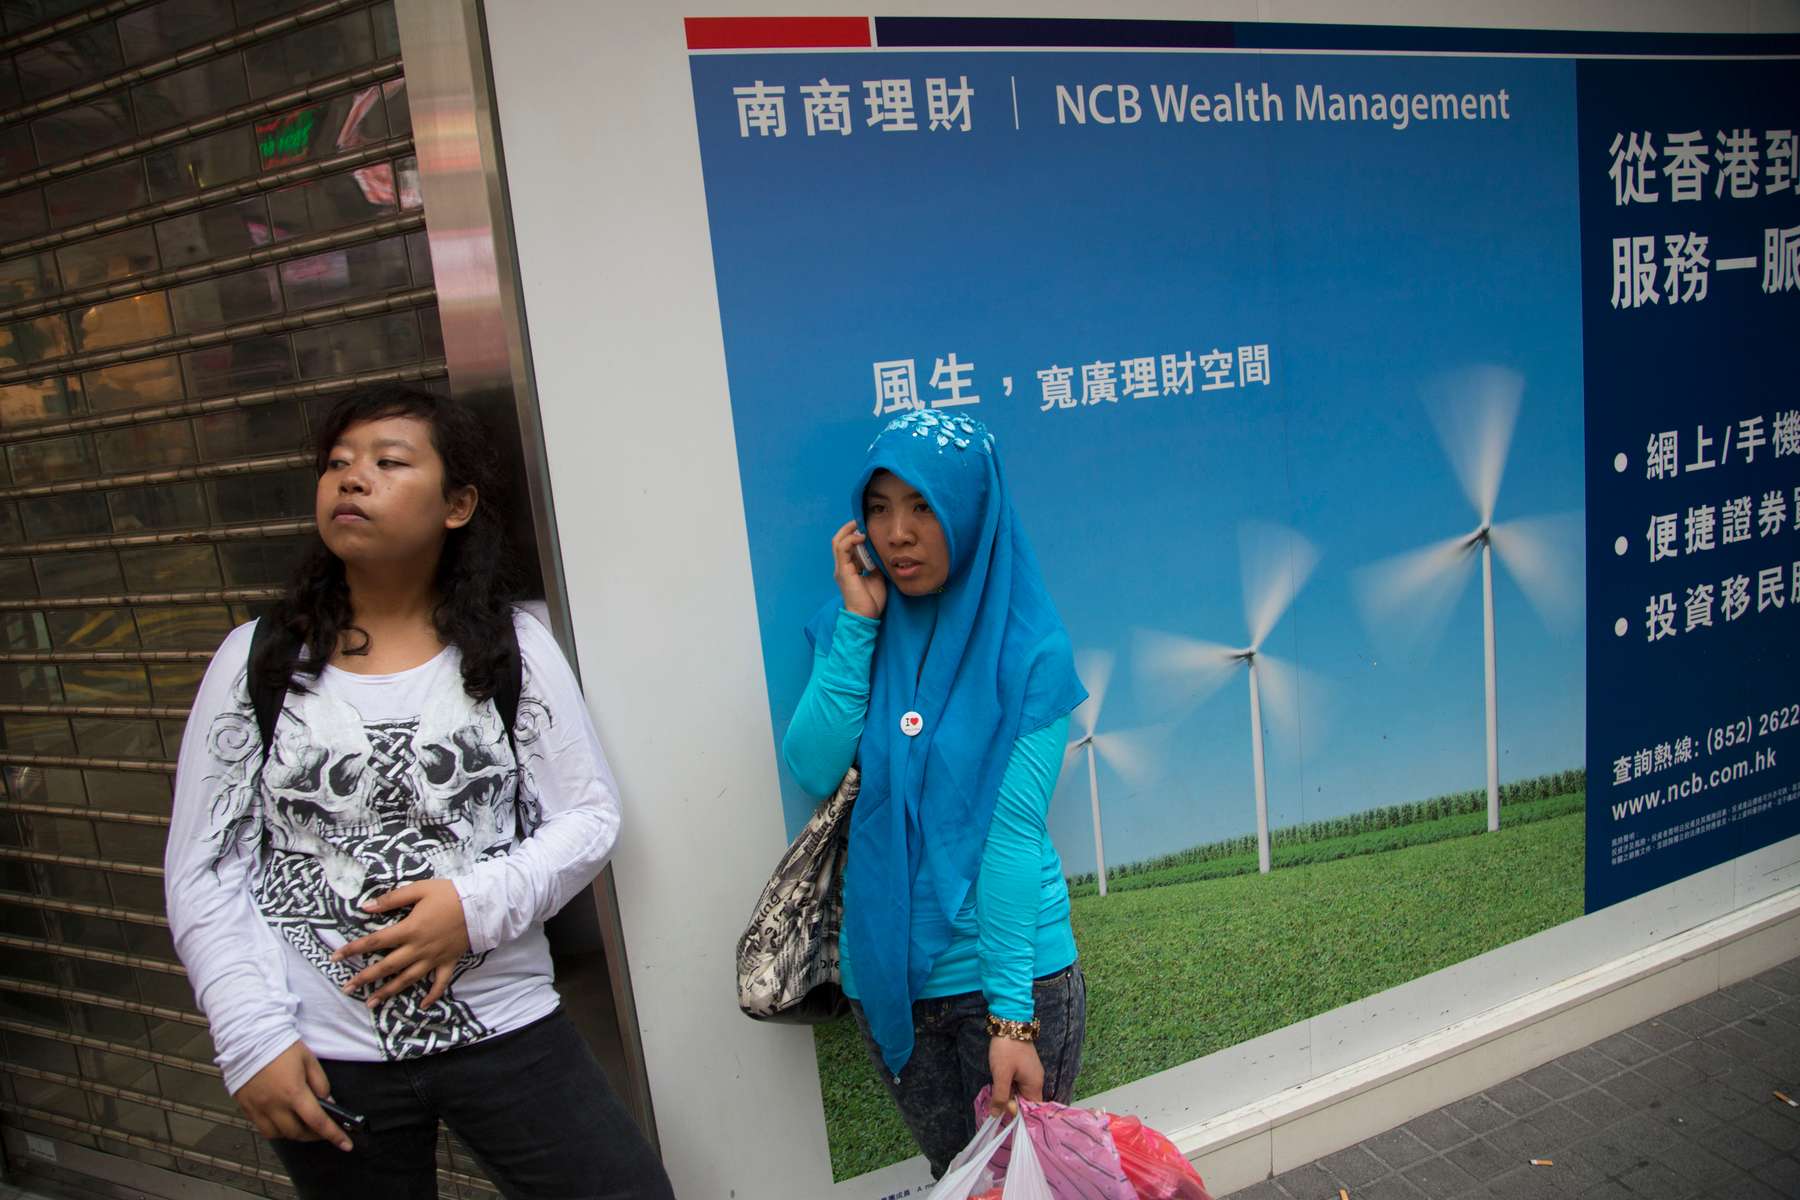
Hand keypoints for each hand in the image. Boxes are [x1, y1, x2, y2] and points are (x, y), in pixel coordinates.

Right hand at [233, 1040, 351, 1150]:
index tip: (345, 1144)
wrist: (249, 1037)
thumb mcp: (309, 1060)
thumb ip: (321, 1084)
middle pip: (297, 1133)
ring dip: (294, 1134)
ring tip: (303, 1124)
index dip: (334, 1135)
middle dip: (313, 1135)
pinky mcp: (246, 1108)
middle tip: (323, 1130)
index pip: (318, 1121)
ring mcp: (258, 1108)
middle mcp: (274, 1105)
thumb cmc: (281, 1046)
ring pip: (278, 1135)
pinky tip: (283, 1120)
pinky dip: (276, 1130)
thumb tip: (328, 1103)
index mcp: (293, 1092)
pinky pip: (263, 1129)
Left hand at [330, 879, 469, 1007]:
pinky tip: (422, 1005)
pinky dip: (431, 995)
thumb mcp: (419, 889)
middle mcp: (418, 948)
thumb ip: (392, 899)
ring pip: (407, 979)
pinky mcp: (448, 962)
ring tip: (371, 1003)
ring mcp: (433, 958)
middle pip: (386, 967)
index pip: (374, 942)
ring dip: (388, 992)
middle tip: (347, 989)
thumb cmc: (450, 894)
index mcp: (409, 929)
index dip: (353, 949)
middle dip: (364, 978)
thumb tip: (366, 907)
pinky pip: (439, 983)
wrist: (483, 904)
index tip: (335, 957)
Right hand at [832, 520, 887, 619]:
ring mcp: (841, 569)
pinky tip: (862, 537)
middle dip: (849, 528)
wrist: (866, 616)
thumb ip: (875, 565)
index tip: (866, 527)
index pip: (847, 546)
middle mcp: (842, 567)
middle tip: (861, 521)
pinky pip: (842, 549)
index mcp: (849, 568)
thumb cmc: (871, 600)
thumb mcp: (877, 577)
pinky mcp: (843, 571)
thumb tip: (879, 553)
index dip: (854, 534)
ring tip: (861, 526)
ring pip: (838, 542)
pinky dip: (851, 540)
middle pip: (839, 541)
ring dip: (849, 531)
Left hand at [988, 1036, 1044, 1117]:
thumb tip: (997, 1115)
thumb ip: (1000, 1096)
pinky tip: (1001, 1077)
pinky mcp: (1025, 1066)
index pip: (1031, 1110)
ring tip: (998, 1083)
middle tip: (997, 1094)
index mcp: (1035, 1085)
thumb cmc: (1007, 1049)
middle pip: (1025, 1101)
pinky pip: (1018, 1082)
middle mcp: (1037, 1080)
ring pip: (1020, 1091)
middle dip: (1010, 1101)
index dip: (1017, 1113)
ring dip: (1008, 1091)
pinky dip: (1009, 1083)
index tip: (1003, 1109)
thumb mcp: (1001, 1074)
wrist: (1010, 1022)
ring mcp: (1032, 1073)